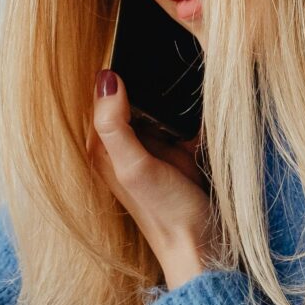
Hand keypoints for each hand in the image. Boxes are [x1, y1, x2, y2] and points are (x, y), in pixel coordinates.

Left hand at [92, 71, 215, 289]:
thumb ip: (114, 125)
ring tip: (180, 106)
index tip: (132, 56)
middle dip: (149, 85)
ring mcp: (152, 148)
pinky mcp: (178, 152)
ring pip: (159, 106)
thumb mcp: (135, 167)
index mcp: (103, 147)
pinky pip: (182, 121)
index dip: (115, 76)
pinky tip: (198, 121)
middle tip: (164, 76)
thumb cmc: (166, 214)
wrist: (204, 248)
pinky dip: (191, 116)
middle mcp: (124, 145)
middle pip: (132, 97)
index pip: (100, 96)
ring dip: (173, 100)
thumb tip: (106, 77)